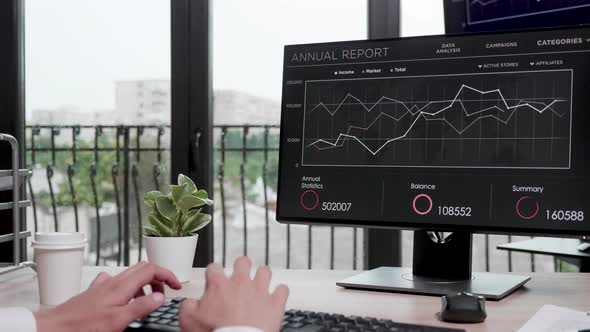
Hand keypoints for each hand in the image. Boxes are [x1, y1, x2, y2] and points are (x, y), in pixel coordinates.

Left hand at [35, 262, 181, 331]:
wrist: (54, 328)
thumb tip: (160, 297)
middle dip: (158, 277)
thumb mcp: (118, 320)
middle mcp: (113, 281)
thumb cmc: (83, 326)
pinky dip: (126, 288)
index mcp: (122, 286)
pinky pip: (115, 283)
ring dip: (144, 284)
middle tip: (165, 292)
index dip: (168, 274)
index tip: (176, 285)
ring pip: (130, 276)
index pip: (152, 269)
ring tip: (147, 300)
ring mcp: (103, 286)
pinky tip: (122, 299)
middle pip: (142, 268)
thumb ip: (141, 306)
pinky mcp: (94, 292)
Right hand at [180, 256, 288, 331]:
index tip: (214, 278)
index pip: (214, 267)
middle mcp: (240, 283)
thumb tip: (190, 303)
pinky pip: (283, 290)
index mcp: (219, 285)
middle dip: (241, 266)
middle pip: (243, 262)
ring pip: (265, 271)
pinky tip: (277, 296)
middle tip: (239, 274)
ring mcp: (260, 291)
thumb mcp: (188, 320)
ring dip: (262, 275)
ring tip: (260, 282)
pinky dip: (280, 292)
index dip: (214, 272)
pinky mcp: (275, 303)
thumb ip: (188, 306)